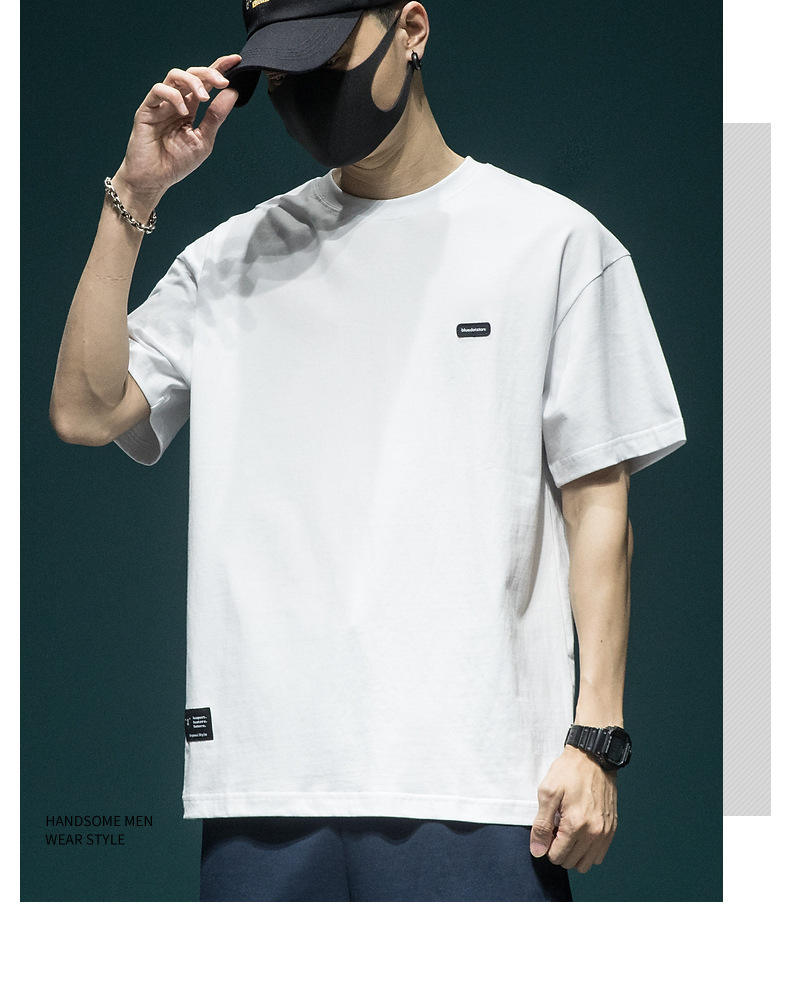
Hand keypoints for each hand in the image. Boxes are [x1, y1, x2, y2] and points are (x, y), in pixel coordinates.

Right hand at [112, 54, 242, 210]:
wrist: (154, 180)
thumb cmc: (176, 163)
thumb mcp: (203, 140)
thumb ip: (216, 117)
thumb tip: (232, 93)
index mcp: (190, 108)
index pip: (205, 82)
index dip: (219, 68)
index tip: (237, 60)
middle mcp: (176, 102)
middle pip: (192, 74)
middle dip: (209, 73)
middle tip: (223, 82)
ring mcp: (161, 104)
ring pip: (175, 76)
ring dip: (193, 82)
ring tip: (204, 97)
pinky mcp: (147, 109)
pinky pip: (159, 91)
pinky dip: (174, 96)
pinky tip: (184, 111)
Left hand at [530, 745, 617, 872]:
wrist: (593, 757)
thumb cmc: (569, 772)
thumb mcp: (547, 793)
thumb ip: (541, 825)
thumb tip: (538, 851)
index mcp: (576, 824)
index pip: (557, 857)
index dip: (547, 845)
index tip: (548, 829)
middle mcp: (594, 832)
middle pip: (571, 862)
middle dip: (559, 849)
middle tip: (557, 828)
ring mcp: (605, 832)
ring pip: (586, 863)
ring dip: (574, 853)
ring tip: (568, 832)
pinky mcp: (612, 828)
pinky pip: (599, 855)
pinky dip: (588, 850)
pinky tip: (581, 832)